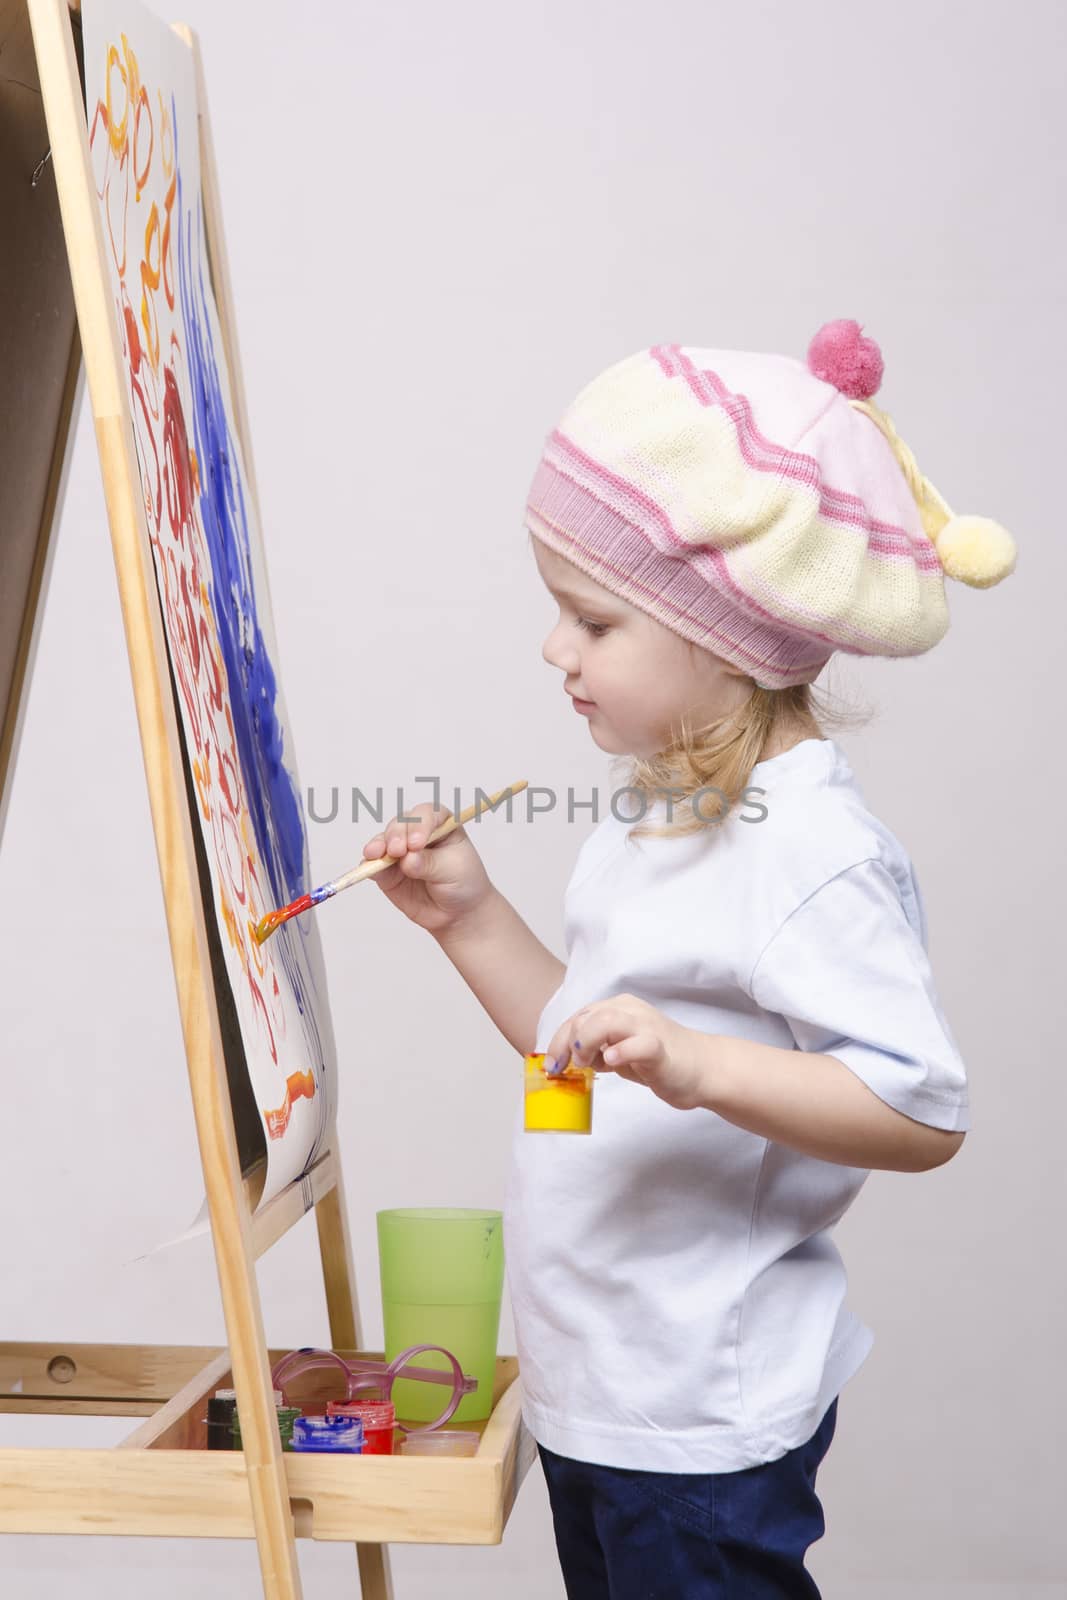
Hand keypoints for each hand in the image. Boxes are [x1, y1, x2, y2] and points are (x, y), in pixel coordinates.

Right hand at [362, 802, 493, 936]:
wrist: (457, 913)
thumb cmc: (464, 884)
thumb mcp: (453, 871)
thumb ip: (429, 863)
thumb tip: (407, 860)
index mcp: (441, 825)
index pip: (428, 814)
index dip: (420, 824)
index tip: (417, 843)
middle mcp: (418, 833)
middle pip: (402, 823)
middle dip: (396, 834)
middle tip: (398, 850)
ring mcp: (401, 852)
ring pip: (384, 840)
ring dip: (379, 845)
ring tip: (376, 855)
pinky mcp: (388, 871)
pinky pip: (373, 864)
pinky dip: (368, 864)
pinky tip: (368, 866)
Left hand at [544, 994, 707, 1110]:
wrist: (701, 1068)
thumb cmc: (659, 1060)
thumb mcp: (618, 1051)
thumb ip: (594, 1050)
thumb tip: (565, 1061)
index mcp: (618, 1008)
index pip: (578, 1018)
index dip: (558, 1041)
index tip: (552, 1066)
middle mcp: (630, 1011)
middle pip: (586, 1017)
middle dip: (567, 1044)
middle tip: (566, 1068)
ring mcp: (646, 1027)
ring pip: (606, 1021)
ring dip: (586, 1042)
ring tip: (586, 1064)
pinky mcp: (660, 1048)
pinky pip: (638, 1044)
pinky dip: (620, 1052)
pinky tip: (611, 1062)